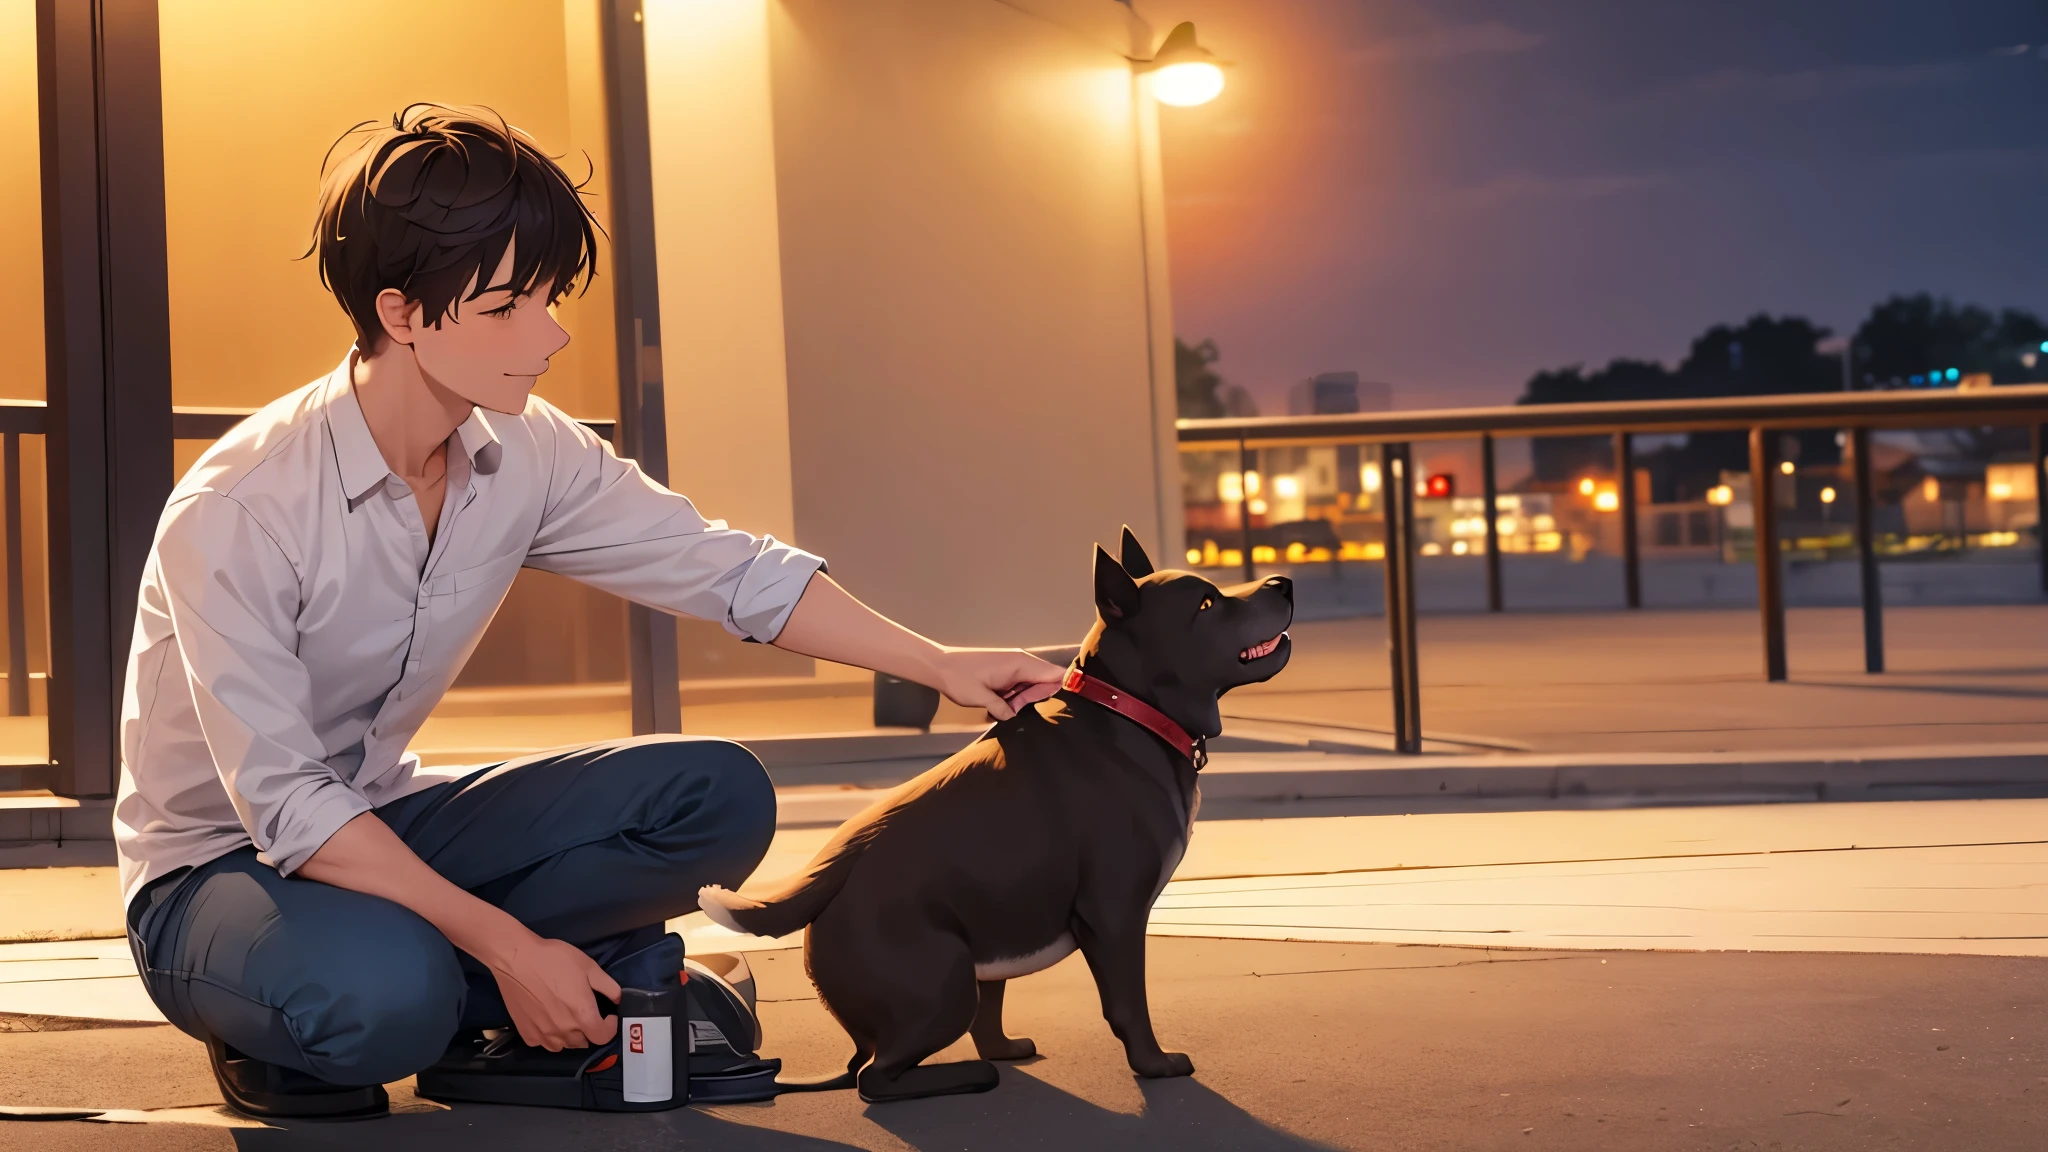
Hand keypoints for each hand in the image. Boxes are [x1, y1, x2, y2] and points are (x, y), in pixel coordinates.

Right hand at [488, 932, 621, 1051]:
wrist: (517, 960)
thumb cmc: (554, 960)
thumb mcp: (589, 967)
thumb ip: (608, 986)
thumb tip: (618, 999)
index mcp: (583, 1016)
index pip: (603, 1037)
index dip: (609, 1027)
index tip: (606, 1015)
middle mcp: (564, 1032)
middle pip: (583, 1042)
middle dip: (588, 1030)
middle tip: (583, 1011)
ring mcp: (543, 1035)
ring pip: (563, 1045)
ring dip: (569, 1036)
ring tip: (565, 1017)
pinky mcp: (526, 1034)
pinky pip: (543, 1042)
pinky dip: (549, 1035)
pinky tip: (546, 1019)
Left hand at [933, 647, 1064, 719]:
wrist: (939, 667)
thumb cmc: (959, 679)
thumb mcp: (981, 698)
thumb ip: (1004, 709)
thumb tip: (1015, 719)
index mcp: (1020, 664)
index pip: (1055, 674)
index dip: (1064, 688)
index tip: (1060, 707)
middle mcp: (1021, 662)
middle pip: (1045, 683)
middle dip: (1035, 701)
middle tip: (1013, 710)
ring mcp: (1013, 667)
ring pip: (1032, 687)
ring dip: (1022, 701)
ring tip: (1002, 708)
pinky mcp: (1006, 672)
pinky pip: (1020, 686)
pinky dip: (1013, 698)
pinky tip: (998, 704)